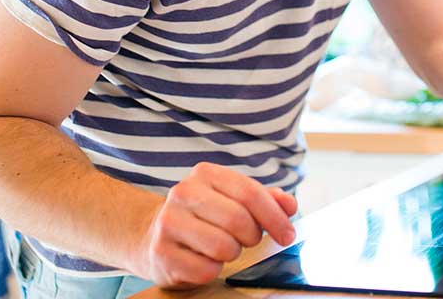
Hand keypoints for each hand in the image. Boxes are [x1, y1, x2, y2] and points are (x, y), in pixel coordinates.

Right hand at [134, 163, 298, 286]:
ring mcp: (168, 223)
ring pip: (223, 247)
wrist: (154, 236)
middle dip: (252, 236)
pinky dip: (213, 270)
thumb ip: (264, 199)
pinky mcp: (162, 253)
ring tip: (223, 248)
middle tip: (248, 240)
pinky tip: (204, 259)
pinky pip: (206, 269)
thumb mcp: (232, 199)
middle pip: (238, 220)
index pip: (250, 193)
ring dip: (232, 254)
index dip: (275, 217)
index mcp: (205, 174)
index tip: (287, 234)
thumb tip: (288, 205)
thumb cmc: (204, 216)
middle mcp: (183, 193)